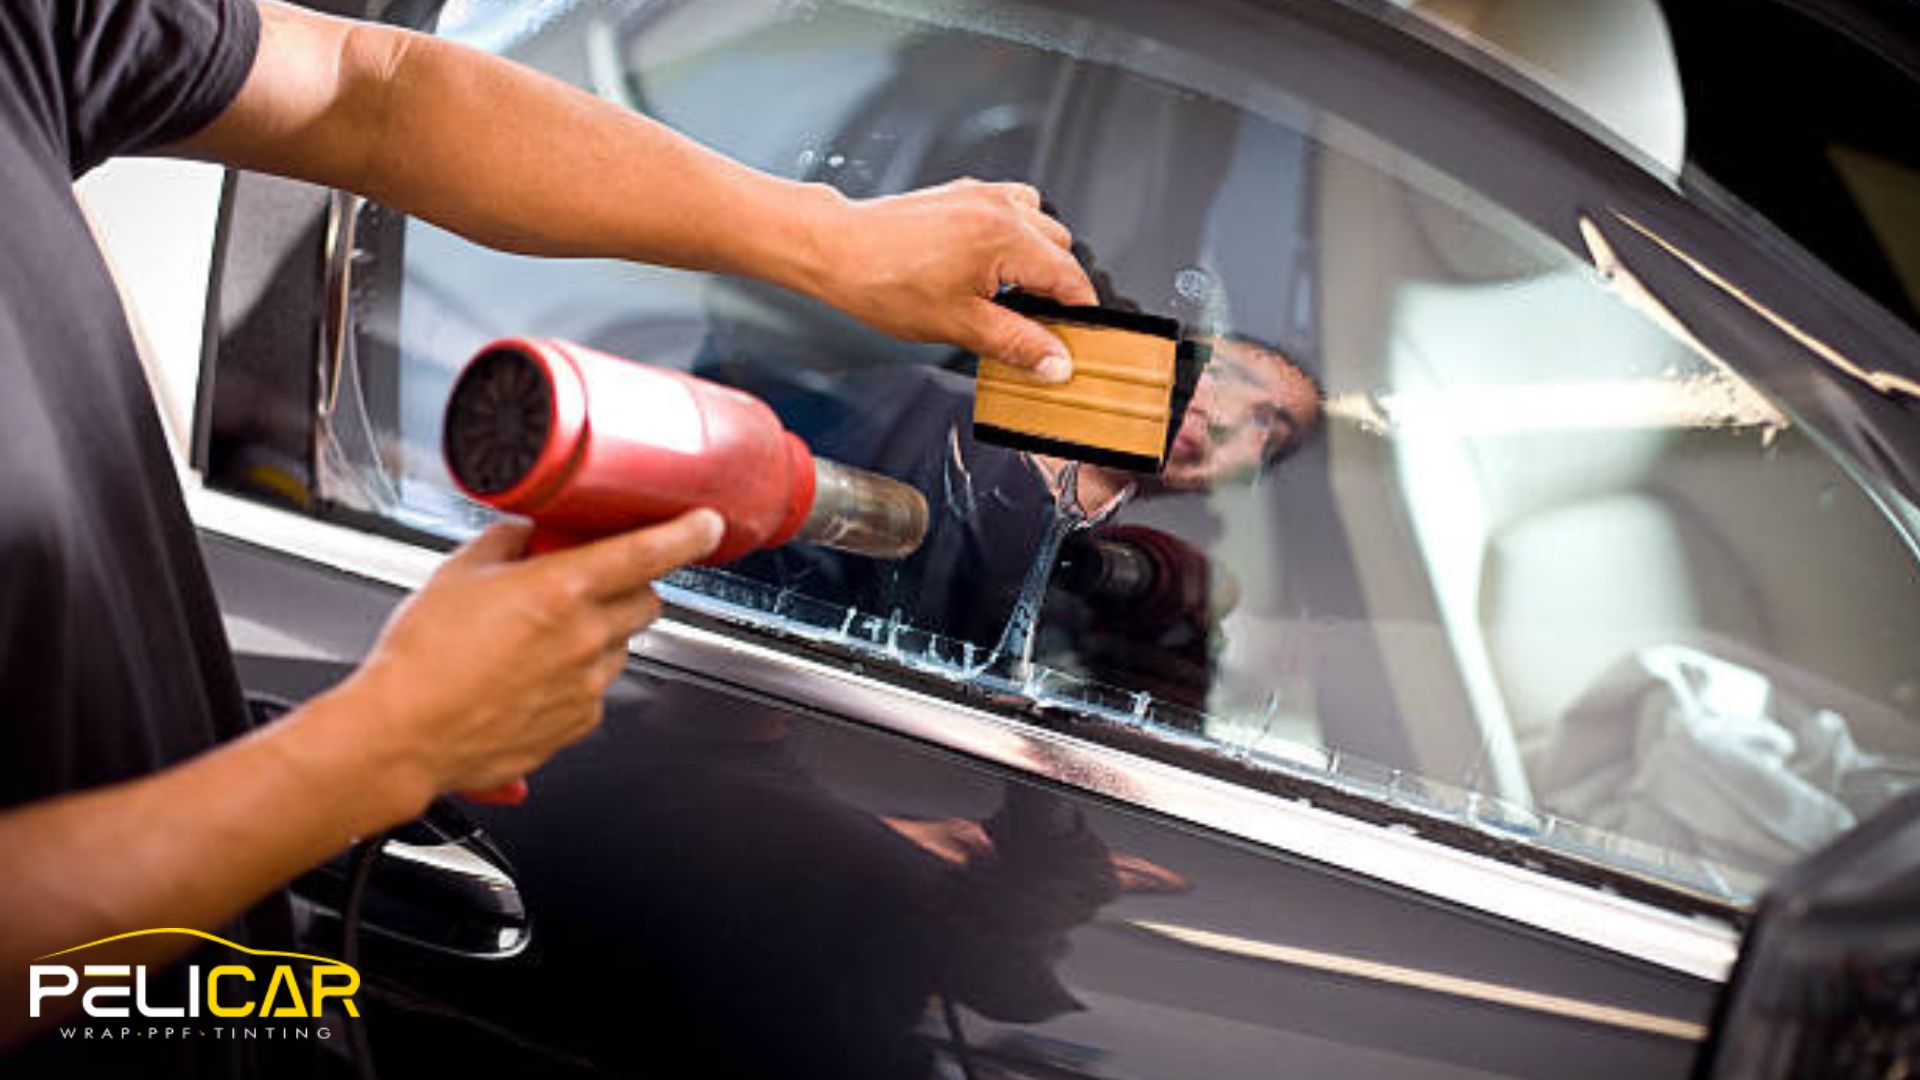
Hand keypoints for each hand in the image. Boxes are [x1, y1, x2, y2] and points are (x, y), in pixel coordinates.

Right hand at [332, 510, 723, 802]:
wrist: (401, 735)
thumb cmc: (420, 660)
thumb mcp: (455, 574)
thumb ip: (504, 543)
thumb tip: (526, 533)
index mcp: (562, 591)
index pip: (649, 552)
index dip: (688, 533)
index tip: (706, 523)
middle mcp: (586, 639)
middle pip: (648, 601)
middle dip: (631, 587)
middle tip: (592, 584)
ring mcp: (587, 685)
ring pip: (622, 647)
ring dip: (600, 634)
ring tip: (541, 638)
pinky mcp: (578, 724)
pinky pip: (597, 689)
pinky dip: (579, 677)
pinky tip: (532, 677)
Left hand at [802, 179, 1098, 381]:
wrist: (838, 250)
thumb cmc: (883, 282)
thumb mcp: (959, 325)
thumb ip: (1017, 343)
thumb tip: (1055, 361)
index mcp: (1004, 237)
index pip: (1070, 277)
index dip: (1080, 314)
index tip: (1077, 339)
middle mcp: (999, 208)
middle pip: (1061, 249)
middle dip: (1058, 289)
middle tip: (1039, 326)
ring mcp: (981, 196)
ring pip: (1041, 225)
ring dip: (1039, 259)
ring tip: (1015, 295)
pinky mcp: (964, 194)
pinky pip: (1013, 208)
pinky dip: (1016, 235)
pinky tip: (994, 264)